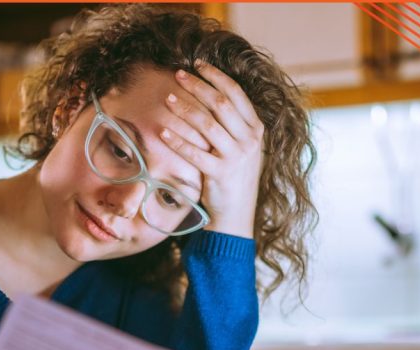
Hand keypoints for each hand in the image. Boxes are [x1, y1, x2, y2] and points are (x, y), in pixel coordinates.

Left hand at [161, 61, 263, 238]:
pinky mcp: (221, 174)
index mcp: (256, 129)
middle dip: (198, 86)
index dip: (216, 76)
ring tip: (168, 98)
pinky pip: (195, 153)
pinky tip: (163, 132)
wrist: (236, 214)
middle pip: (221, 104)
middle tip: (178, 75)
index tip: (198, 64)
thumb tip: (210, 94)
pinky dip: (178, 141)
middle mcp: (249, 141)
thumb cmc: (234, 177)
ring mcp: (237, 158)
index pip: (236, 93)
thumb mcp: (242, 148)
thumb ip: (233, 124)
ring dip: (186, 109)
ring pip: (208, 125)